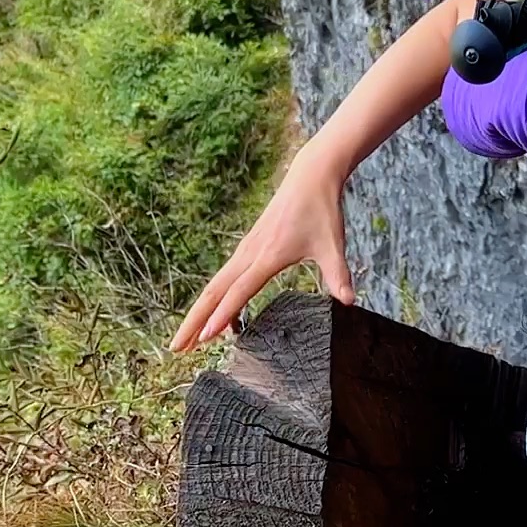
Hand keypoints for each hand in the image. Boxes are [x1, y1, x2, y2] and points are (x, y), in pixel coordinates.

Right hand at [169, 148, 357, 351]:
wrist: (310, 178)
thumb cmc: (321, 210)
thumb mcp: (333, 245)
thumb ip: (338, 275)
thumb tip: (350, 302)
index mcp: (267, 256)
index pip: (239, 292)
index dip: (222, 316)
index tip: (205, 339)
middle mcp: (250, 253)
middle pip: (213, 291)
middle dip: (194, 321)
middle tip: (176, 348)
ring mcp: (246, 250)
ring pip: (216, 285)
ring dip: (200, 311)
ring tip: (190, 339)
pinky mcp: (250, 246)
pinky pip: (226, 277)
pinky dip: (216, 298)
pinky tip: (222, 316)